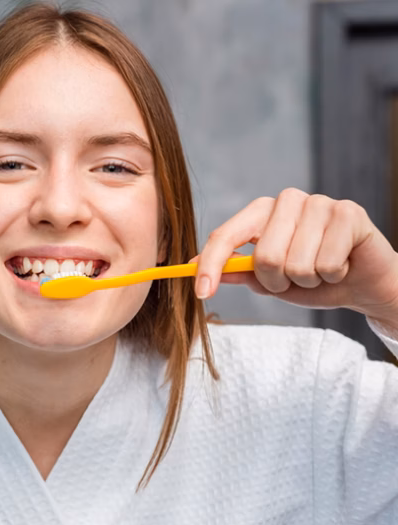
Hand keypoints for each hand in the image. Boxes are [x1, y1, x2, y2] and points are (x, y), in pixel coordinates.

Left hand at [195, 188, 397, 330]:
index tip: (201, 293)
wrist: (362, 284)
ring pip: (296, 263)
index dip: (210, 266)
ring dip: (308, 281)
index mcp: (260, 212)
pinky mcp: (349, 212)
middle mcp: (287, 201)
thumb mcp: (267, 280)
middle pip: (264, 257)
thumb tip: (192, 265)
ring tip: (321, 271)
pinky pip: (327, 262)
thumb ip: (236, 271)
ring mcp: (318, 202)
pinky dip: (332, 275)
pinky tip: (342, 265)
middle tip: (296, 280)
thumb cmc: (312, 279)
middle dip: (278, 282)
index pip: (225, 236)